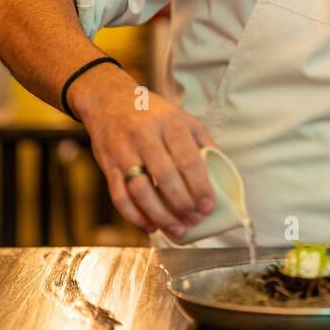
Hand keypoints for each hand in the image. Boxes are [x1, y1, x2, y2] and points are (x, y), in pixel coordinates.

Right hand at [70, 64, 216, 238]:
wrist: (108, 100)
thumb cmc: (152, 113)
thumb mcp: (181, 117)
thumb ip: (202, 142)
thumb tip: (222, 173)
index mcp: (170, 122)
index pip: (188, 159)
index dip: (200, 187)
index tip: (208, 206)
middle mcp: (145, 135)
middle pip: (165, 177)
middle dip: (183, 204)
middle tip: (195, 220)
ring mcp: (123, 151)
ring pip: (140, 191)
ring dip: (161, 216)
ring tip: (177, 229)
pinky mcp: (108, 165)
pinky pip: (119, 196)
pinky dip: (135, 216)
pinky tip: (151, 226)